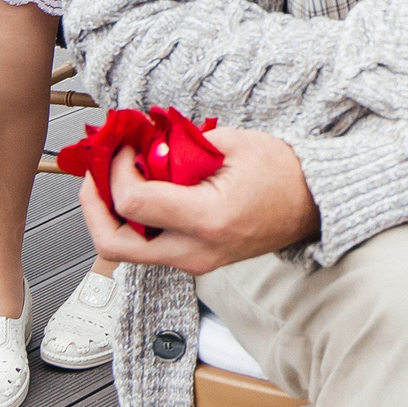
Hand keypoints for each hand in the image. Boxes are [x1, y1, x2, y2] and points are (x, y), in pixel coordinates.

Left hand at [79, 125, 319, 276]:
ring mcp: (194, 262)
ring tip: (114, 180)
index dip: (116, 171)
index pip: (133, 204)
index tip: (124, 147)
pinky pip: (146, 247)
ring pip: (124, 251)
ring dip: (109, 214)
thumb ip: (182, 147)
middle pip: (113, 244)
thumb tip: (143, 146)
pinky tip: (139, 191)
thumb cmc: (283, 172)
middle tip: (95, 174)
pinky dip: (131, 221)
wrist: (314, 205)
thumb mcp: (233, 144)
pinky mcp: (193, 262)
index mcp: (208, 219)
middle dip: (93, 205)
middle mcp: (195, 250)